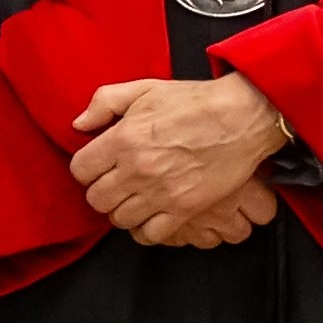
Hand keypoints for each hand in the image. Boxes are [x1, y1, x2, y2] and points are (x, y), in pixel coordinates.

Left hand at [71, 74, 289, 242]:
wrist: (242, 115)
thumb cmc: (195, 101)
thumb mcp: (144, 88)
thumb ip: (104, 103)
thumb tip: (79, 125)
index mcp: (123, 139)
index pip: (80, 170)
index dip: (86, 169)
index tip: (98, 166)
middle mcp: (137, 169)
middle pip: (96, 199)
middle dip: (102, 192)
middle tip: (115, 184)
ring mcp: (161, 192)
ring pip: (119, 219)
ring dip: (122, 210)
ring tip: (133, 199)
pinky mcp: (185, 208)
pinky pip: (150, 234)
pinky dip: (145, 229)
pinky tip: (150, 215)